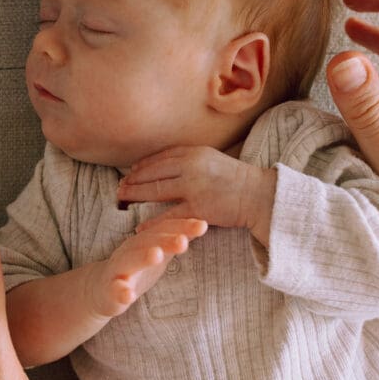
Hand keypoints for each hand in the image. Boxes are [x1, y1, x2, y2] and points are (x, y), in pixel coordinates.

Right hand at [88, 216, 207, 317]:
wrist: (101, 289)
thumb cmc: (135, 269)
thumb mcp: (158, 253)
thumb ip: (175, 241)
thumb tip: (202, 224)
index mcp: (143, 241)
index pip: (164, 230)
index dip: (182, 227)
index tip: (202, 225)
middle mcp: (130, 251)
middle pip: (147, 242)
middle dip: (165, 240)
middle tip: (183, 241)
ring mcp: (117, 270)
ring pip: (128, 261)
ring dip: (143, 257)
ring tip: (157, 255)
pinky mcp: (109, 291)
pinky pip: (114, 291)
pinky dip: (121, 292)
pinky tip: (129, 296)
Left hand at [118, 146, 276, 246]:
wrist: (259, 195)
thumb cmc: (237, 179)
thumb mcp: (212, 159)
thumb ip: (191, 160)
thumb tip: (166, 164)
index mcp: (194, 152)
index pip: (159, 157)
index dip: (141, 166)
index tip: (129, 173)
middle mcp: (192, 166)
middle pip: (153, 172)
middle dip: (133, 180)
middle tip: (119, 188)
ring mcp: (194, 187)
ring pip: (157, 190)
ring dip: (136, 195)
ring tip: (122, 200)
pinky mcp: (199, 208)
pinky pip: (169, 215)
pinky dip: (152, 221)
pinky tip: (139, 226)